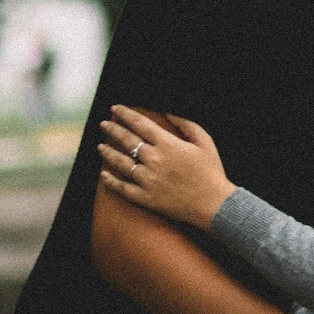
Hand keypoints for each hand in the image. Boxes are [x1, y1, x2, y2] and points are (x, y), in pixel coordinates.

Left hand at [97, 105, 235, 230]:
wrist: (214, 204)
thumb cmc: (211, 171)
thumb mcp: (204, 141)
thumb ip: (185, 124)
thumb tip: (167, 112)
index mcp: (168, 144)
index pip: (140, 124)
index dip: (126, 114)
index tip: (115, 109)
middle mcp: (155, 160)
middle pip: (127, 141)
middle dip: (113, 129)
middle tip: (103, 124)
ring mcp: (148, 181)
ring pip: (121, 163)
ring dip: (108, 153)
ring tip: (100, 146)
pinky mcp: (146, 199)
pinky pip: (123, 189)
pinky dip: (111, 181)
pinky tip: (103, 175)